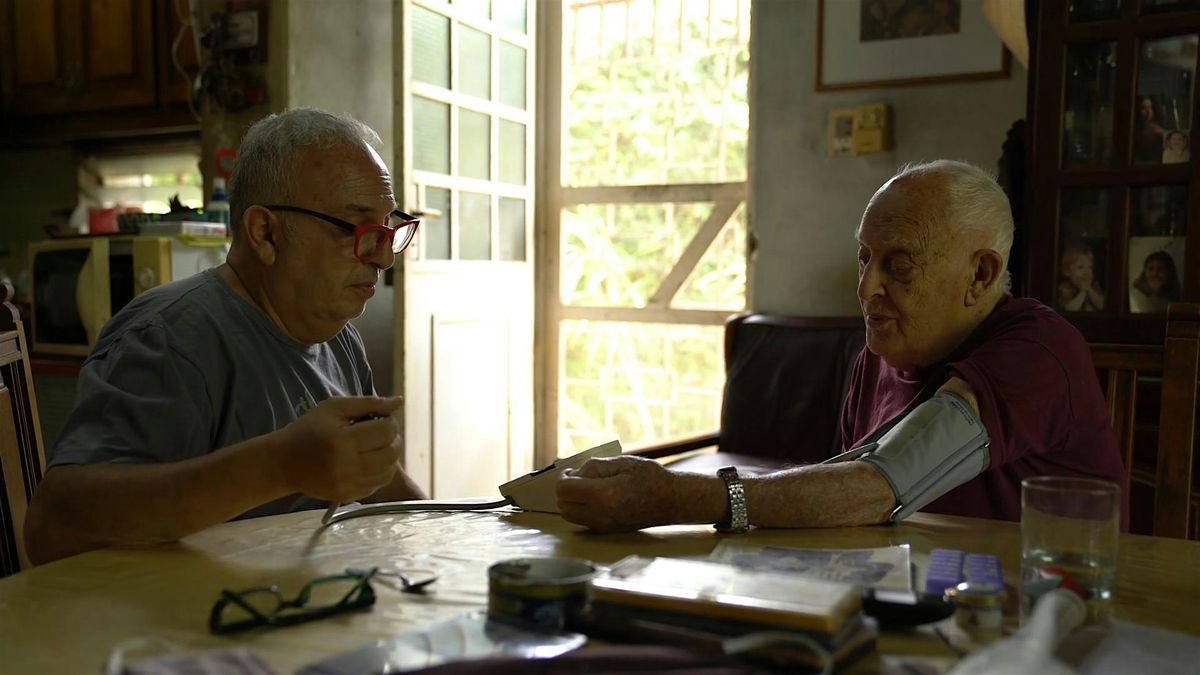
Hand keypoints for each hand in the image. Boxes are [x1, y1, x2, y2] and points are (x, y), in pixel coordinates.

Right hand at [273, 396, 403, 501]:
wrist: (283, 463)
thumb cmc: (308, 430)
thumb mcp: (333, 408)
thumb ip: (369, 403)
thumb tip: (399, 401)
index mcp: (343, 440)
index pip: (386, 431)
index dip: (391, 422)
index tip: (382, 418)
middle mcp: (348, 465)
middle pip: (392, 453)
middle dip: (394, 439)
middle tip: (383, 432)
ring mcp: (349, 484)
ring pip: (389, 471)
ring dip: (390, 456)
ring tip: (377, 446)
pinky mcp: (348, 495)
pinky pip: (378, 484)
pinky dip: (381, 471)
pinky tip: (370, 460)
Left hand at [555, 455, 682, 531]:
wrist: (672, 500)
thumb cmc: (651, 478)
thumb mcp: (622, 462)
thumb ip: (594, 467)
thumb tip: (574, 474)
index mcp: (603, 495)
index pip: (564, 490)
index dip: (562, 478)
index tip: (569, 472)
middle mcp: (601, 514)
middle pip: (563, 506)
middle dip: (564, 491)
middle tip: (576, 478)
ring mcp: (604, 525)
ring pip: (570, 516)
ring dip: (570, 502)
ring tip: (585, 488)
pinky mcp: (609, 530)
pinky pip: (583, 521)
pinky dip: (581, 509)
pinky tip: (594, 498)